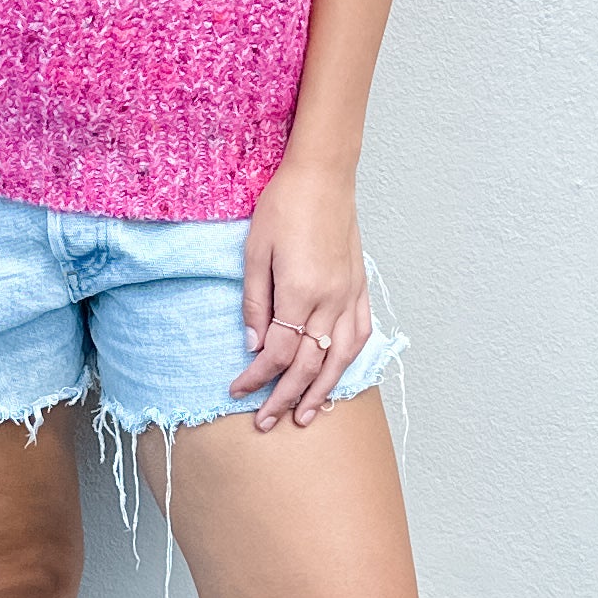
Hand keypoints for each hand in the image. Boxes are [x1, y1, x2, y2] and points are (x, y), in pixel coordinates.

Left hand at [235, 155, 372, 429]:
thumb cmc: (283, 206)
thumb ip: (255, 303)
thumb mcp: (254, 251)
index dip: (257, 377)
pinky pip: (360, 333)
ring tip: (307, 416)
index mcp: (301, 291)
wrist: (323, 174)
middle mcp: (331, 299)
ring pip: (341, 357)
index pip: (280, 352)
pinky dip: (349, 361)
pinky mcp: (360, 286)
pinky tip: (338, 374)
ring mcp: (350, 294)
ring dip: (323, 390)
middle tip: (267, 422)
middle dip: (286, 397)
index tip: (237, 390)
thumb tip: (253, 346)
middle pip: (310, 364)